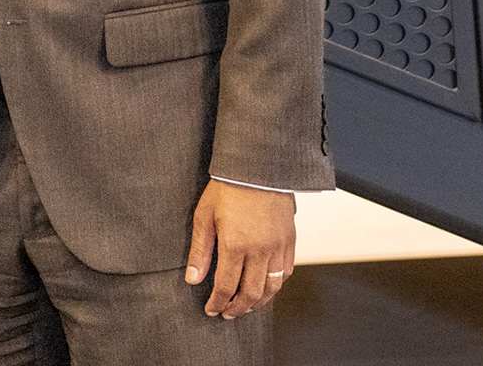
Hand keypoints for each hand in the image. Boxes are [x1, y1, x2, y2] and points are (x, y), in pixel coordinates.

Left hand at [184, 180, 295, 318]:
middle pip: (251, 293)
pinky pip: (285, 272)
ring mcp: (278, 247)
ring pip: (271, 287)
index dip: (218, 302)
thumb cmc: (227, 189)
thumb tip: (192, 279)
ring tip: (245, 306)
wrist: (257, 168)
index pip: (226, 286)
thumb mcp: (204, 217)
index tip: (211, 310)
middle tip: (227, 314)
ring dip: (258, 302)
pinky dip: (275, 285)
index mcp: (235, 245)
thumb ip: (200, 251)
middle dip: (237, 308)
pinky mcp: (290, 241)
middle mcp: (260, 250)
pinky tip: (265, 287)